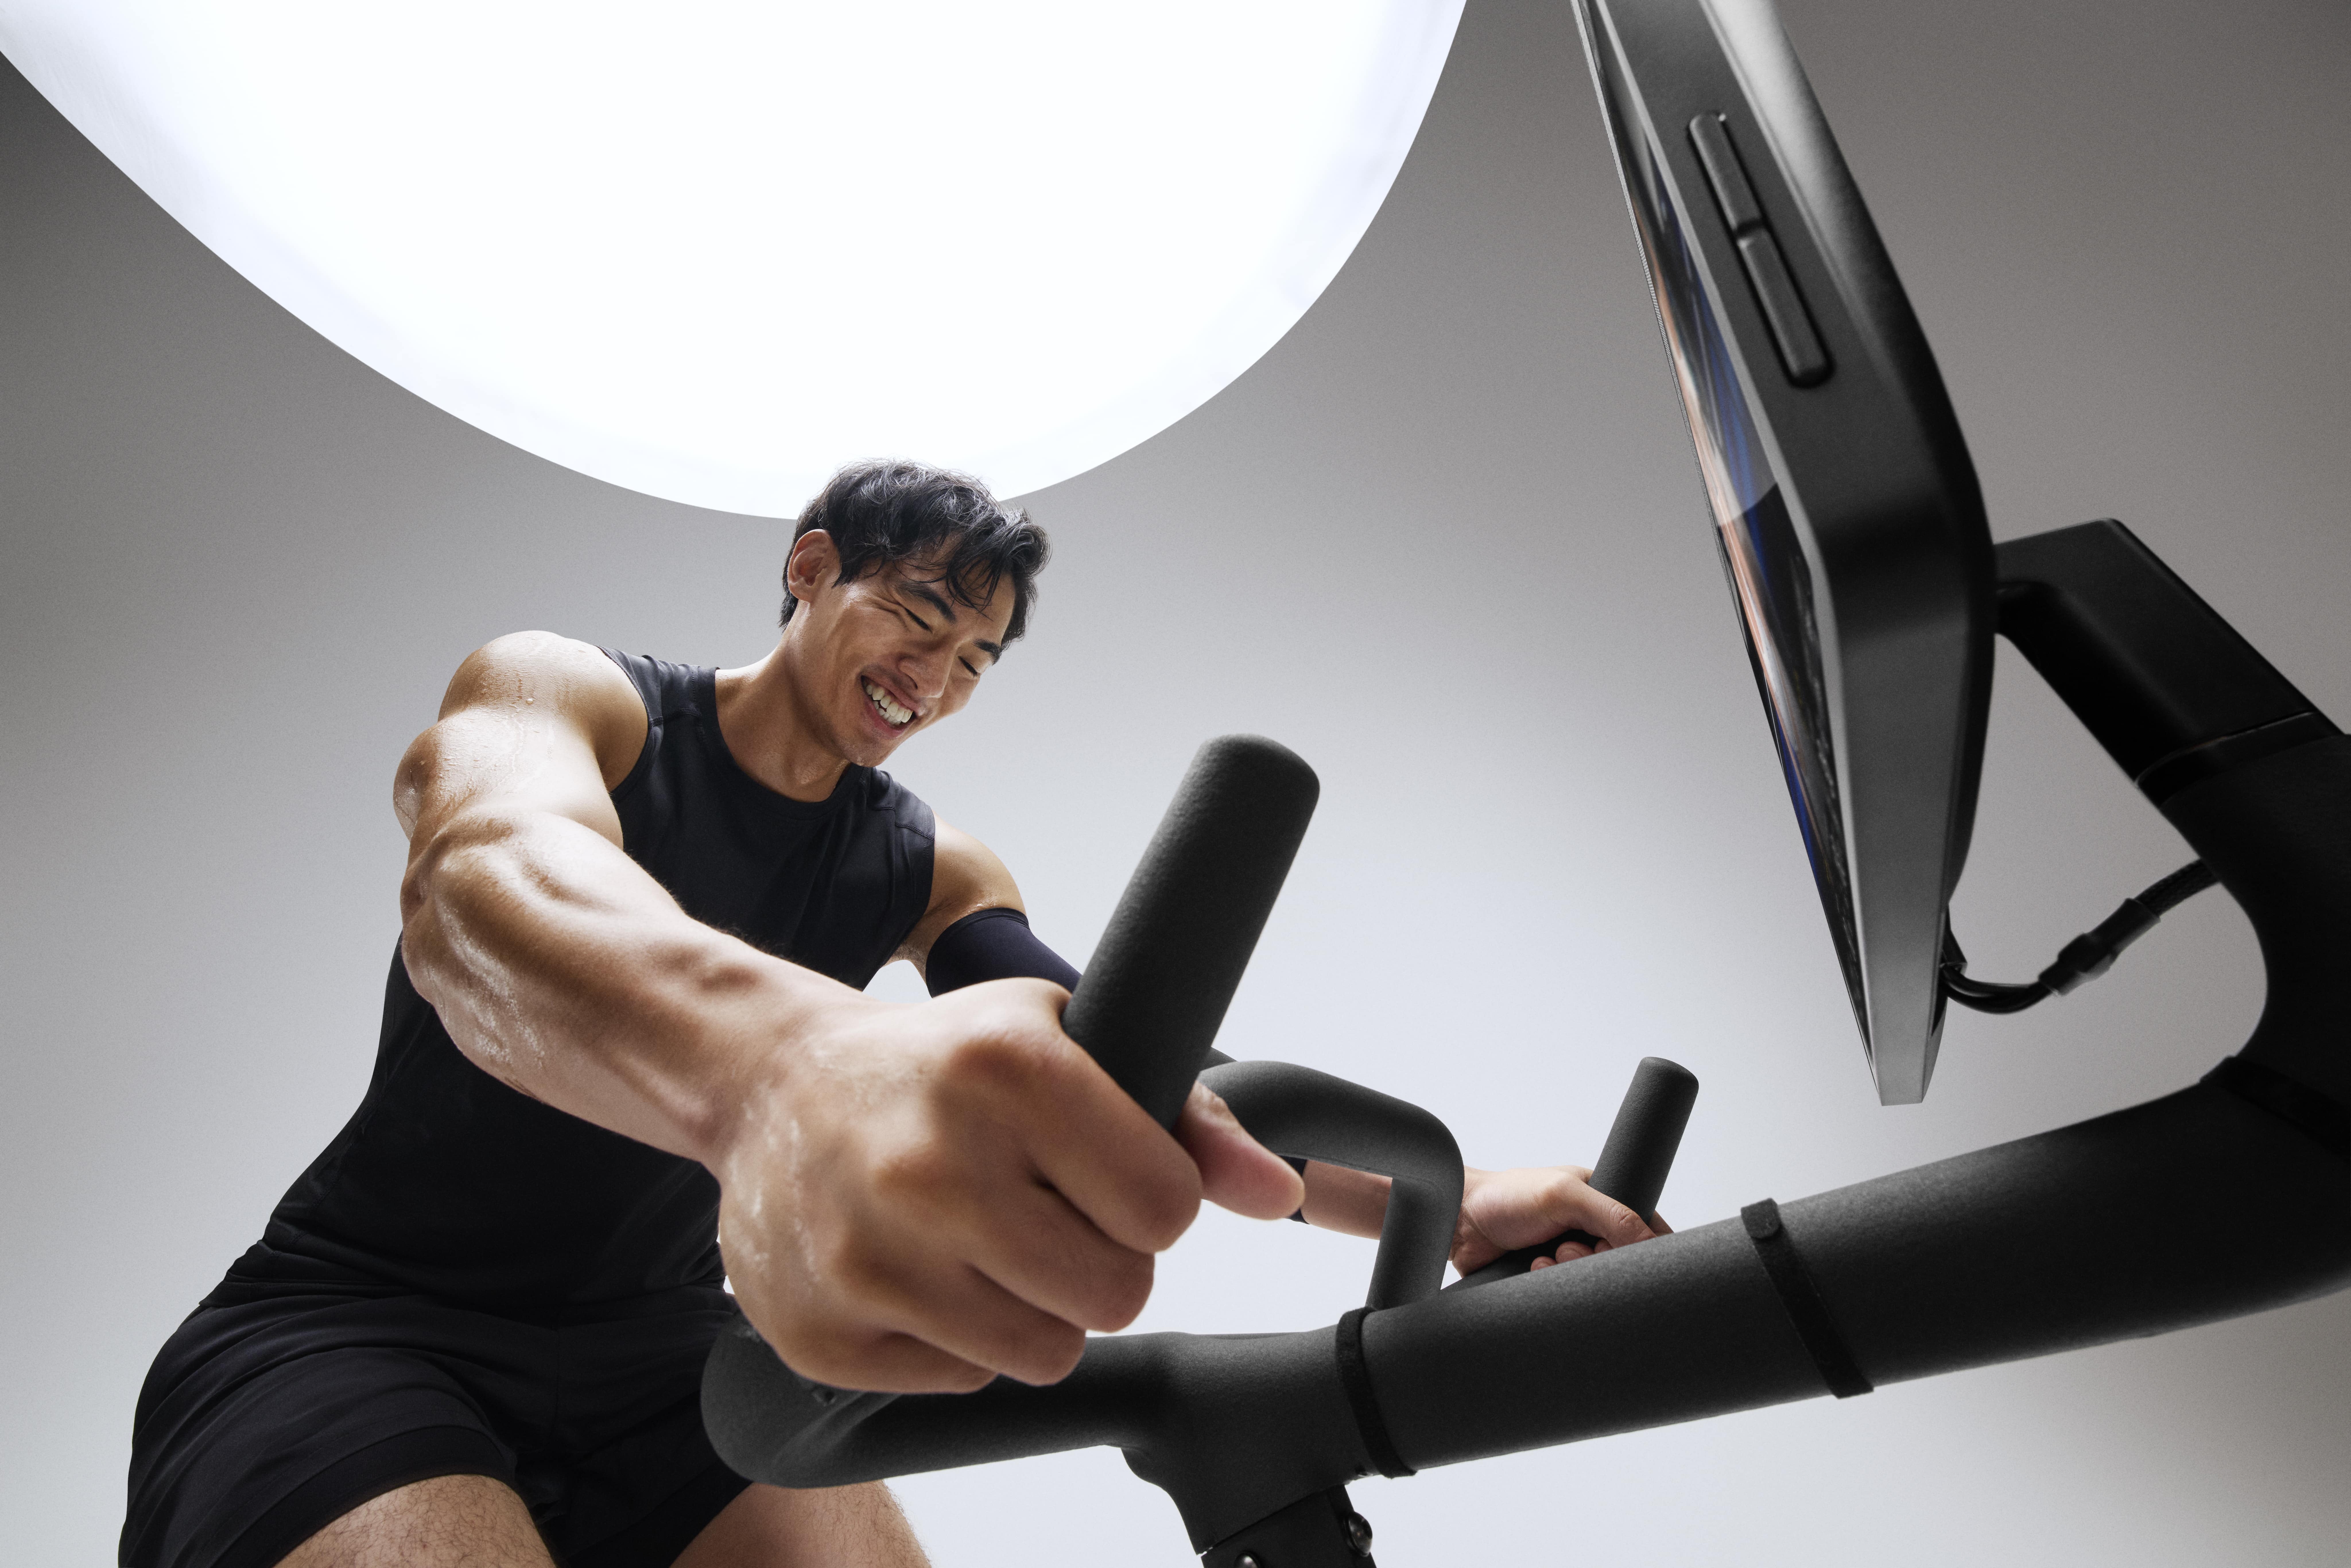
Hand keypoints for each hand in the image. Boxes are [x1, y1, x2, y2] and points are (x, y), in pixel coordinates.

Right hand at [712, 979, 1300, 1394]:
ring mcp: (869, 1256)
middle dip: (1103, 1261)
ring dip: (1037, 1306)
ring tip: (986, 1238)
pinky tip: (923, 1265)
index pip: (1166, 1207)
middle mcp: (932, 1166)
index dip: (1153, 1200)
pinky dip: (959, 1335)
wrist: (775, 1086)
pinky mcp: (826, 1330)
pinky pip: (965, 1378)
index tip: (1109, 1174)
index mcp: (1005, 1071)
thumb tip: (1279, 1190)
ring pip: (1048, 1351)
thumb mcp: (1062, 1041)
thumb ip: (1188, 1116)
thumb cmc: (938, 1062)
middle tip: (1047, 1213)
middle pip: (1117, 1295)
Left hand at [1449, 1163, 1671, 1275]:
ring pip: (1598, 1283)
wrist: (1458, 1221)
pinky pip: (1572, 1297)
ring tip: (1549, 1257)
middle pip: (1623, 1262)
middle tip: (1571, 1251)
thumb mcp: (1564, 1194)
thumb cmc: (1507, 1196)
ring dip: (1575, 1275)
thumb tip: (1650, 1243)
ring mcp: (1571, 1255)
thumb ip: (1611, 1214)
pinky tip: (1535, 1269)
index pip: (1647, 1228)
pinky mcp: (1552, 1280)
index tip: (1630, 1256)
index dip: (1646, 1247)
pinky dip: (1557, 1287)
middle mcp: (1590, 1229)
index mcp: (1602, 1199)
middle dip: (1602, 1263)